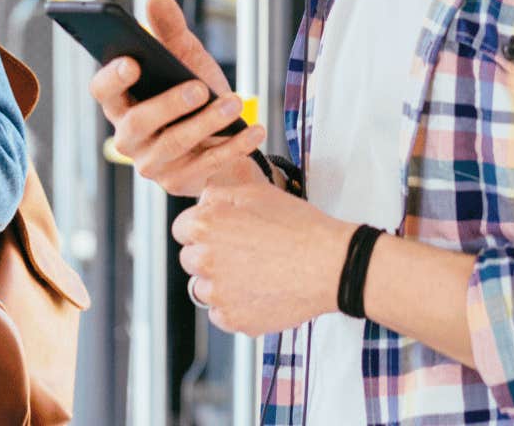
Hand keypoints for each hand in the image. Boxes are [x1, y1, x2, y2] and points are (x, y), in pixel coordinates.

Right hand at [87, 0, 265, 195]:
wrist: (225, 142)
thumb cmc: (197, 97)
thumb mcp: (186, 61)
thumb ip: (169, 32)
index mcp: (121, 103)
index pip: (102, 91)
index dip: (112, 78)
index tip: (132, 61)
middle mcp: (129, 137)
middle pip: (138, 122)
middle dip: (169, 104)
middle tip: (200, 87)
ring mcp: (152, 164)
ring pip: (173, 145)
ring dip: (206, 123)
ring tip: (235, 103)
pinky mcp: (180, 183)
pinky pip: (205, 166)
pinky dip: (233, 146)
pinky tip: (253, 128)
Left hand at [173, 179, 354, 335]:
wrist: (331, 265)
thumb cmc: (300, 227)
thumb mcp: (257, 192)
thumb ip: (219, 194)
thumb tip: (203, 202)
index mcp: (205, 226)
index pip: (182, 229)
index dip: (203, 228)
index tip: (219, 233)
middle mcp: (205, 260)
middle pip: (191, 259)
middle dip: (210, 255)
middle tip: (242, 254)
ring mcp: (218, 294)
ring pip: (203, 289)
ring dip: (220, 283)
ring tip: (253, 275)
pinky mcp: (234, 319)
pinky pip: (221, 315)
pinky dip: (235, 307)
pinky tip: (258, 293)